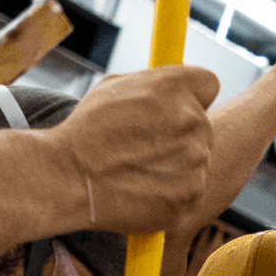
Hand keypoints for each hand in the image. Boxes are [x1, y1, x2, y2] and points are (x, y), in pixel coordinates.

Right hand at [48, 65, 220, 233]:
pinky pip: (191, 189)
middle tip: (143, 148)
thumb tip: (178, 87)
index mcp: (173, 86)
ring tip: (138, 170)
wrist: (67, 178)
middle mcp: (191, 119)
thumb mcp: (114, 88)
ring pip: (198, 160)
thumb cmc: (86, 132)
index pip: (209, 83)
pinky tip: (143, 190)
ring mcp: (195, 159)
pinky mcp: (191, 193)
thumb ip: (155, 85)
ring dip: (177, 166)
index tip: (175, 110)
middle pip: (203, 126)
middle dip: (180, 136)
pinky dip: (173, 193)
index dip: (193, 97)